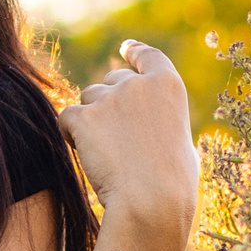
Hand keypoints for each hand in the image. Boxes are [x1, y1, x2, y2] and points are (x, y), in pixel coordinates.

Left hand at [57, 40, 200, 237]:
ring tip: (103, 153)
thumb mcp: (182, 144)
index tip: (126, 48)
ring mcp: (110, 98)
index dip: (135, 52)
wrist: (151, 202)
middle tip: (113, 138)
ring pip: (88, 98)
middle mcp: (138, 84)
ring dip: (90, 120)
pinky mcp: (84, 116)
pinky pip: (67, 117)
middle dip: (108, 101)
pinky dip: (70, 133)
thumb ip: (165, 124)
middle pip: (113, 80)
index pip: (149, 57)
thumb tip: (156, 127)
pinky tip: (84, 154)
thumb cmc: (173, 184)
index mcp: (169, 86)